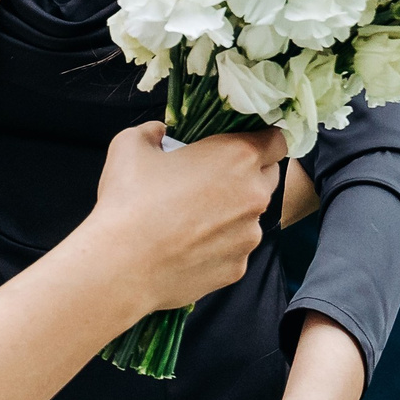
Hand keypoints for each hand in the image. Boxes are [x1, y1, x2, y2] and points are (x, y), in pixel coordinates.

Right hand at [87, 123, 283, 314]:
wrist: (122, 266)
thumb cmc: (129, 200)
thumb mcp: (130, 145)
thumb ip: (152, 131)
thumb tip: (159, 133)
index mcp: (237, 157)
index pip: (277, 140)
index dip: (263, 139)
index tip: (241, 144)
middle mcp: (254, 196)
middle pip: (269, 177)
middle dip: (249, 174)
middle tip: (212, 179)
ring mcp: (249, 236)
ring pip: (251, 217)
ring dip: (232, 213)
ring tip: (192, 219)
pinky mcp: (238, 268)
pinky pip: (235, 249)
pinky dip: (219, 245)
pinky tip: (188, 247)